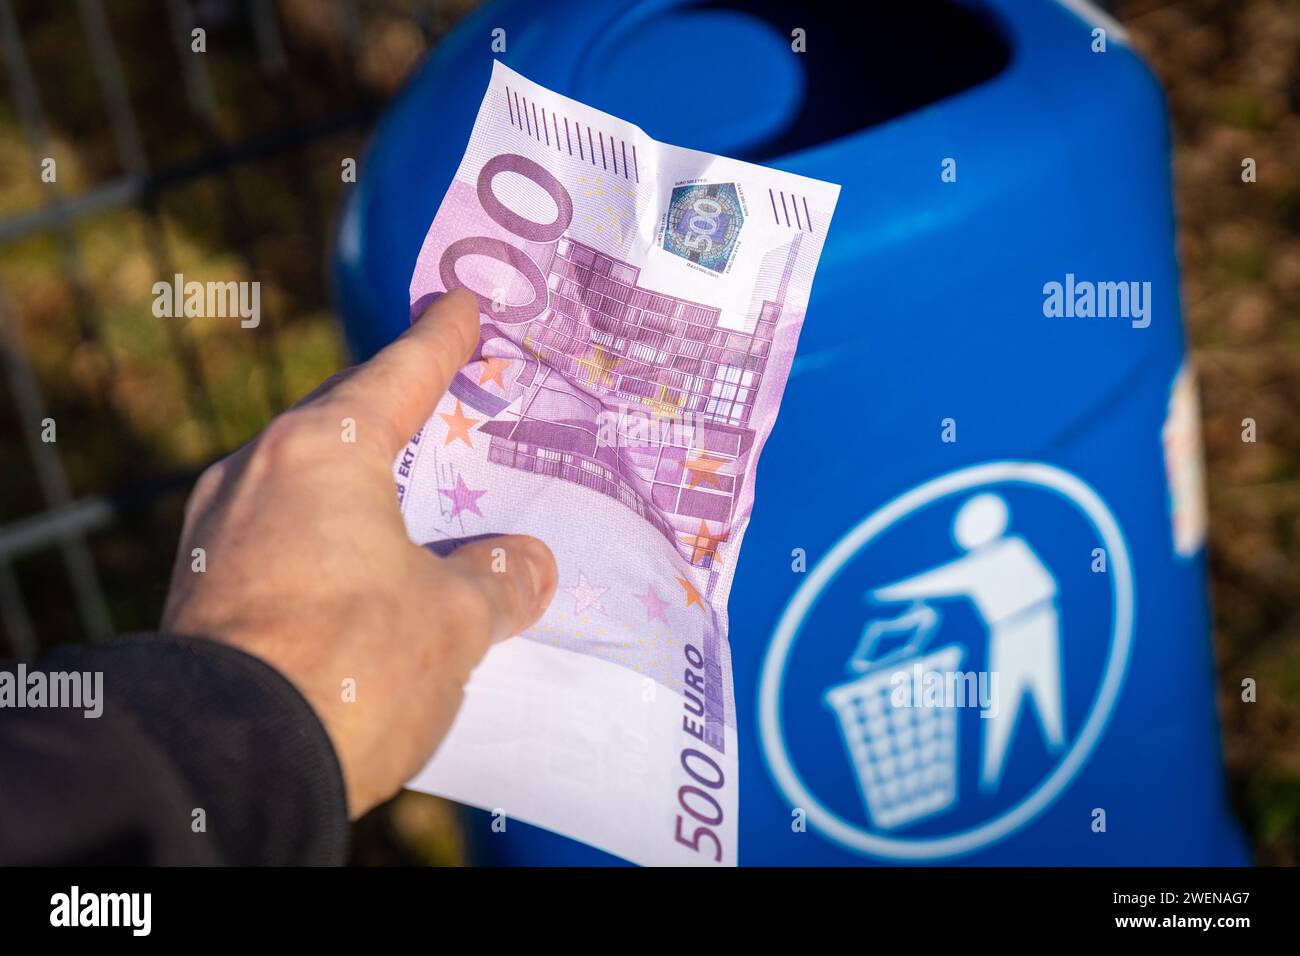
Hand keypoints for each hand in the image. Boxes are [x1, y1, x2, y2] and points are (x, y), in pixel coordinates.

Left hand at [161, 289, 556, 817]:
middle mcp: (257, 474)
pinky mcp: (202, 590)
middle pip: (342, 421)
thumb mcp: (455, 620)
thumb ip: (500, 578)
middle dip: (394, 413)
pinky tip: (362, 580)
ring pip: (307, 486)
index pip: (396, 376)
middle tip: (443, 402)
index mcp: (322, 452)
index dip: (440, 341)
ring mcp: (218, 532)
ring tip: (411, 505)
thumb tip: (526, 564)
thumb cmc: (351, 664)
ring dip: (361, 489)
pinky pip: (281, 539)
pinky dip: (329, 542)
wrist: (227, 763)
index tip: (461, 303)